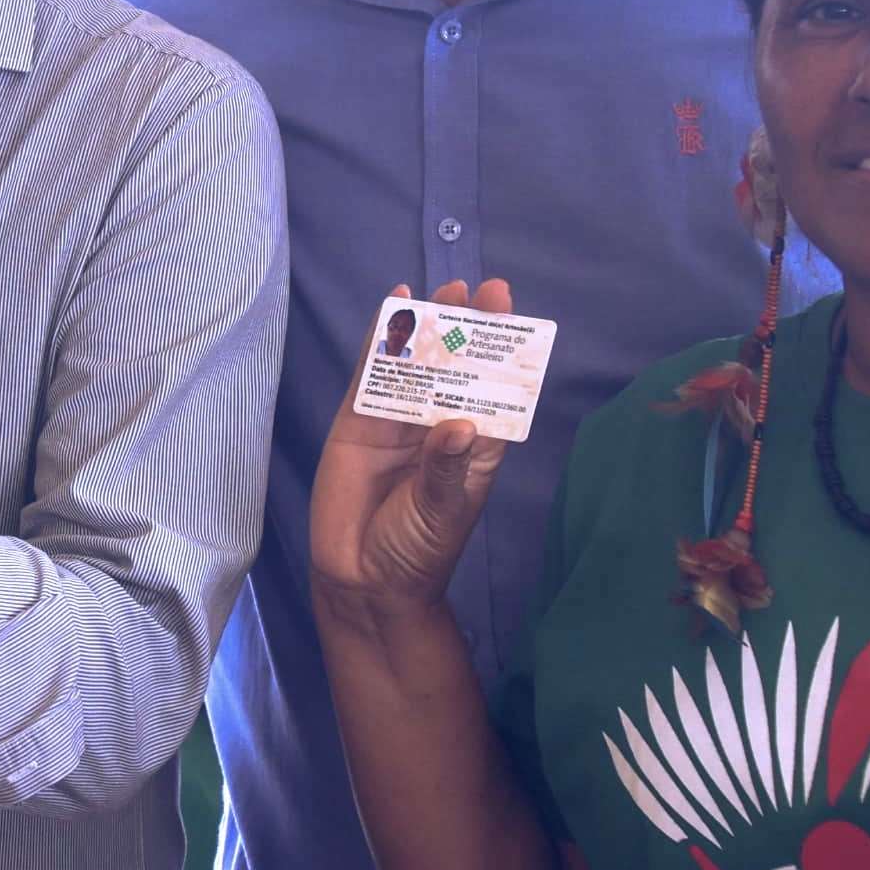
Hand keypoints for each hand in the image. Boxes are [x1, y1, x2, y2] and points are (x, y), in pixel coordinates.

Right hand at [308, 280, 514, 617]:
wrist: (361, 581)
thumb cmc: (416, 551)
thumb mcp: (440, 512)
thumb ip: (446, 468)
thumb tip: (459, 425)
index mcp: (474, 446)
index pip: (494, 390)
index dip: (503, 352)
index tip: (510, 312)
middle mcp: (439, 424)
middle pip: (457, 366)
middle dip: (468, 328)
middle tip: (478, 289)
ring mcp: (398, 420)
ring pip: (417, 362)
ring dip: (429, 326)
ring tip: (446, 288)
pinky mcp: (359, 421)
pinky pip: (373, 374)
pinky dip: (380, 341)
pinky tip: (392, 306)